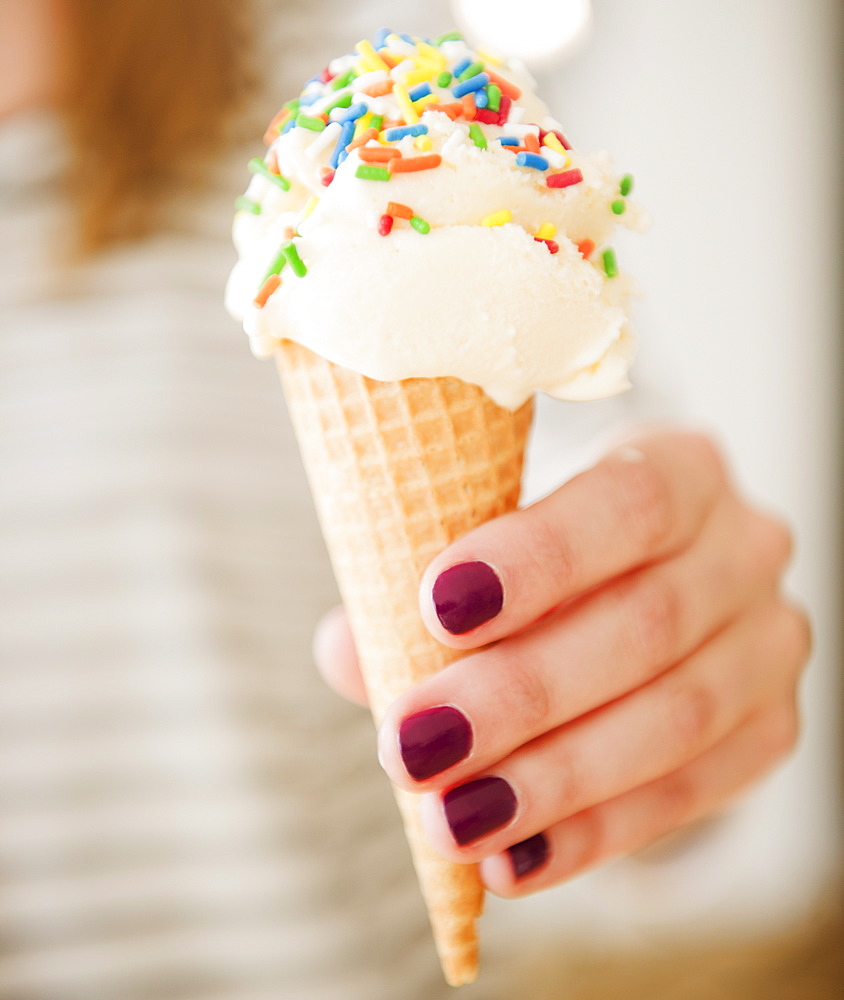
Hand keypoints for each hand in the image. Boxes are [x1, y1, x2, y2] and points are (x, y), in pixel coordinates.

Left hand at [314, 430, 809, 895]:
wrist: (633, 593)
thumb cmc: (546, 559)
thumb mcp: (491, 542)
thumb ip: (417, 587)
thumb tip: (348, 650)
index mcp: (680, 466)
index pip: (628, 505)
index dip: (536, 560)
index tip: (435, 608)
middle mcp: (744, 546)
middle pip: (647, 624)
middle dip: (520, 695)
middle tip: (414, 747)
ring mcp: (768, 642)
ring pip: (674, 720)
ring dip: (552, 782)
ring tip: (453, 821)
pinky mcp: (772, 729)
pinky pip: (691, 796)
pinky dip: (594, 834)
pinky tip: (512, 861)